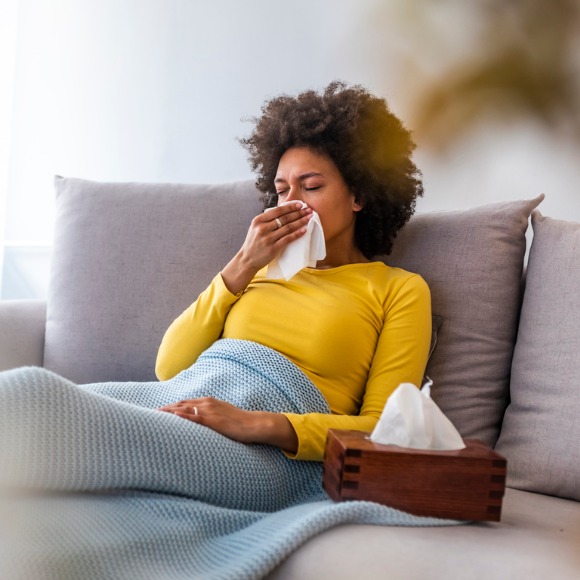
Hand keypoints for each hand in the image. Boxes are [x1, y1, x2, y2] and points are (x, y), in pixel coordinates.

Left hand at [158, 397, 298, 452]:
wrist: (253, 424)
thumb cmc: (240, 423)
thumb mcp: (223, 416)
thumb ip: (211, 418)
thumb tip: (202, 426)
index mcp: (209, 402)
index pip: (185, 403)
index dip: (172, 407)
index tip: (159, 411)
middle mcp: (207, 403)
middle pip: (181, 404)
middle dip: (165, 409)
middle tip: (150, 413)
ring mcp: (209, 411)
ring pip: (184, 409)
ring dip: (168, 412)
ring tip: (154, 415)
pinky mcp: (212, 420)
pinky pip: (194, 418)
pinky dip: (182, 416)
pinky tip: (172, 417)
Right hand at [220, 201, 311, 294]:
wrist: (247, 259)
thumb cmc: (254, 242)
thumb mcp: (256, 228)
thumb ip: (267, 220)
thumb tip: (284, 210)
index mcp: (258, 220)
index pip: (277, 211)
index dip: (290, 207)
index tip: (300, 204)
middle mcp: (262, 228)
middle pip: (284, 218)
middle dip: (298, 213)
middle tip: (308, 210)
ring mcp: (268, 238)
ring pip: (288, 227)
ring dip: (300, 221)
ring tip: (309, 218)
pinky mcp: (273, 248)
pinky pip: (288, 239)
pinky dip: (297, 234)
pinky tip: (304, 230)